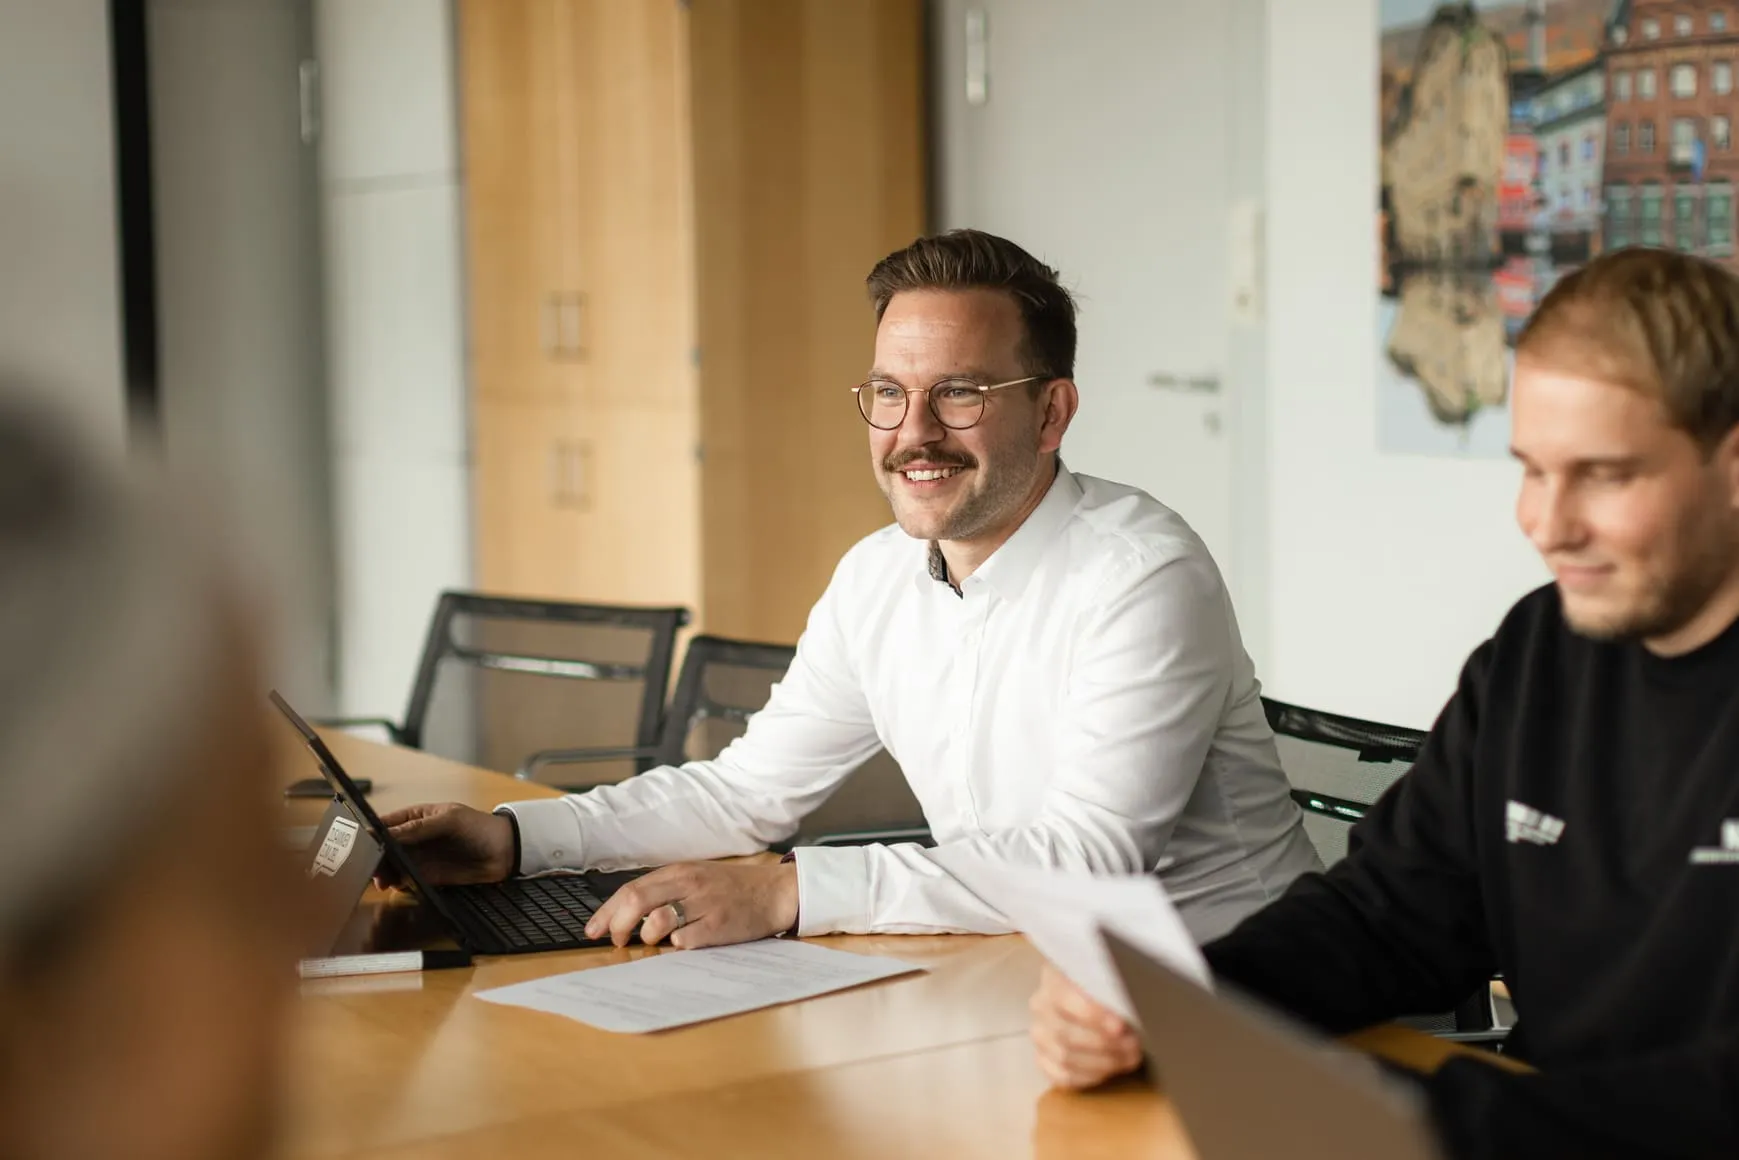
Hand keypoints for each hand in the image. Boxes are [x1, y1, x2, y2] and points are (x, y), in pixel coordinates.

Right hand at [373, 802, 515, 887]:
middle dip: (375, 859)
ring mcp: (419, 858)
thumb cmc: (479, 826)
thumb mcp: (448, 821)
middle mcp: (413, 839)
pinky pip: (406, 881)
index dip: (371, 834)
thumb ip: (418, 828)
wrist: (505, 851)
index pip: (385, 825)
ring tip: (383, 881)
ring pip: (392, 867)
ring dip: (384, 874)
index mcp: (415, 817)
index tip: (360, 845)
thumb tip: (388, 834)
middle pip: (384, 849)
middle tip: (372, 870)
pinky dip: (399, 885)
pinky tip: (398, 886)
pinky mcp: (427, 877)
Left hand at [584, 860, 798, 949]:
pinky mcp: (718, 926)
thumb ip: (664, 891)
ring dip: (646, 938)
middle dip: (617, 926)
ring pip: (656, 922)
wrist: (773, 892)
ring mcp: (703, 905)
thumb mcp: (695, 879)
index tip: (593, 930)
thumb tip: (626, 913)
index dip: (607, 912)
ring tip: (651, 943)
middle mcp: (687, 885)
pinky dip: (676, 946)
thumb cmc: (730, 889)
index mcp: (678, 872)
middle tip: (617, 941)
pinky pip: (685, 941)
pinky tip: (680, 945)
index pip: (630, 890)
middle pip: (636, 903)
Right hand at [1029, 963, 1143, 1088]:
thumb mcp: (1111, 976)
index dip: (1092, 1014)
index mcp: (1054, 977)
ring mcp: (1040, 1035)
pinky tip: (1110, 1071)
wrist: (1096, 998)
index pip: (1064, 997)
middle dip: (1105, 1044)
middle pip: (1066, 1033)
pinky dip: (1090, 1077)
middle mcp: (1041, 1006)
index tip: (1119, 1026)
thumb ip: (1115, 986)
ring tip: (1130, 1058)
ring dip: (1102, 1062)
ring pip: (1065, 1057)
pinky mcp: (1045, 1059)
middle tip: (1134, 1045)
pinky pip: (1063, 1076)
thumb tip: (1133, 1003)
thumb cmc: (1109, 985)